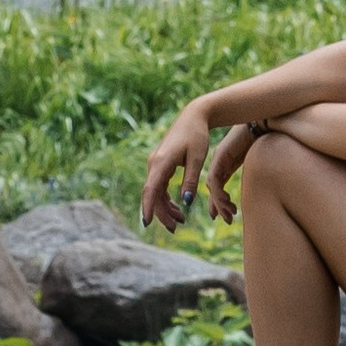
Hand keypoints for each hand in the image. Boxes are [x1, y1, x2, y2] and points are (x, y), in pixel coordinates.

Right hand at [142, 102, 212, 229]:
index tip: (146, 224)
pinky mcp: (160, 163)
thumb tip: (186, 202)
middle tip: (176, 228)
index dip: (147, 207)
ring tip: (180, 221)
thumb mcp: (198, 158)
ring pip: (155, 191)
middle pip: (152, 194)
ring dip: (165, 207)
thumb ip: (191, 180)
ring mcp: (156, 163)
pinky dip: (166, 198)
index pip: (151, 189)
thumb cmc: (197, 135)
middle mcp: (154, 163)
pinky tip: (178, 208)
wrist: (194, 116)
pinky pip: (159, 185)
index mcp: (161, 162)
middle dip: (162, 213)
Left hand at [203, 122, 258, 221]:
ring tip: (229, 214)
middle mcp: (221, 161)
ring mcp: (220, 158)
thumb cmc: (263, 141)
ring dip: (219, 202)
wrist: (263, 124)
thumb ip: (251, 177)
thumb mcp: (254, 164)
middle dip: (219, 205)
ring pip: (213, 185)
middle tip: (227, 220)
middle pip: (214, 187)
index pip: (218, 185)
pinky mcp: (221, 156)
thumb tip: (256, 191)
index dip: (219, 202)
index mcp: (227, 163)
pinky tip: (226, 202)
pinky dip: (218, 192)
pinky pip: (215, 178)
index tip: (224, 216)